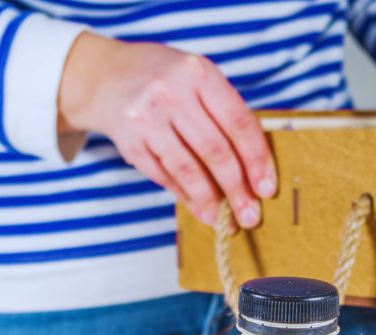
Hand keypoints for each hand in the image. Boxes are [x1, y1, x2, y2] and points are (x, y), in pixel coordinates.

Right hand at [58, 32, 275, 227]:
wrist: (109, 76)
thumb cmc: (168, 82)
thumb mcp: (198, 80)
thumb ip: (224, 115)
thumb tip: (253, 172)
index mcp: (199, 74)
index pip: (238, 123)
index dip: (256, 159)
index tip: (267, 189)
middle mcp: (171, 93)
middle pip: (215, 150)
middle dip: (237, 189)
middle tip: (250, 215)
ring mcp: (146, 118)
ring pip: (187, 169)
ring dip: (210, 200)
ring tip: (225, 220)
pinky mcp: (130, 142)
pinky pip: (164, 176)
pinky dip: (185, 195)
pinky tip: (200, 208)